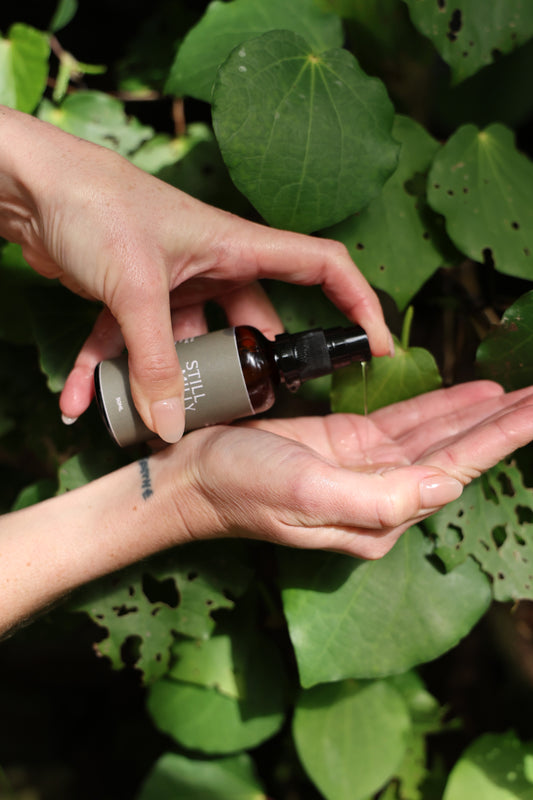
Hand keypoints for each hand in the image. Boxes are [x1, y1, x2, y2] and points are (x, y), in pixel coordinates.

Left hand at [0, 107, 390, 442]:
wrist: (27, 181)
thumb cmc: (92, 205)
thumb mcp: (134, 288)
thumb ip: (156, 362)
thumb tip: (170, 426)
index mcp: (237, 247)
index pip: (321, 269)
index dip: (356, 304)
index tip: (374, 348)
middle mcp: (213, 266)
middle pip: (252, 326)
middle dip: (246, 372)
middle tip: (241, 412)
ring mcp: (173, 284)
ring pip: (187, 345)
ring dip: (163, 384)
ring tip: (147, 422)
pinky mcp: (132, 297)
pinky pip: (131, 344)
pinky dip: (109, 373)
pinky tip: (83, 403)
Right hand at [3, 380, 531, 634]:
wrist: (192, 477)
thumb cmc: (242, 488)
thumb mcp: (309, 494)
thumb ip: (380, 498)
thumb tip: (447, 488)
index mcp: (379, 514)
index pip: (456, 471)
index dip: (501, 440)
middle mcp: (380, 495)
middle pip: (455, 453)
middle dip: (501, 426)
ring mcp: (364, 467)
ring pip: (434, 435)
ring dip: (476, 414)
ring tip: (518, 396)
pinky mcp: (344, 444)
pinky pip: (402, 422)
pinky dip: (436, 406)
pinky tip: (465, 396)